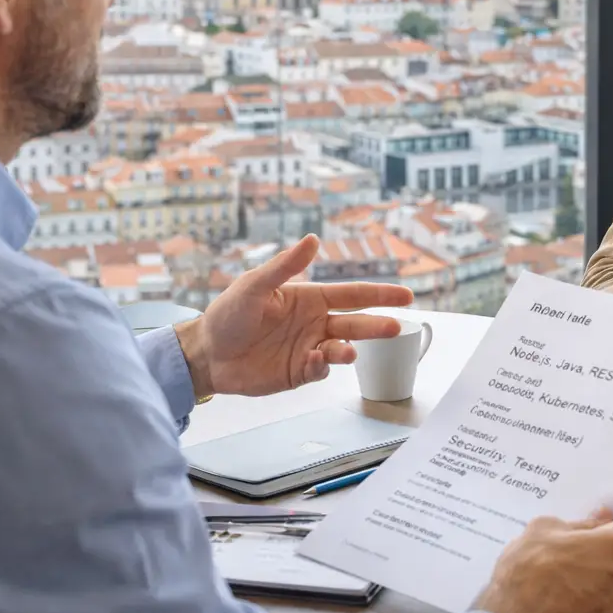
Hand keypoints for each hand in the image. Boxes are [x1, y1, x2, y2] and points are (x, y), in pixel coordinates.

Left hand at [173, 234, 413, 397]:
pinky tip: (317, 361)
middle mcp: (314, 323)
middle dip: (377, 325)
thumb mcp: (255, 286)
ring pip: (342, 348)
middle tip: (397, 326)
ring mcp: (308, 348)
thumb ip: (285, 267)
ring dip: (350, 349)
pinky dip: (324, 366)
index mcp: (309, 298)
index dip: (379, 295)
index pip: (351, 294)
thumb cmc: (228, 314)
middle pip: (355, 322)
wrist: (206, 354)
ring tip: (349, 351)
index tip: (406, 295)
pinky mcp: (299, 372)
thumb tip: (313, 240)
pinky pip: (321, 370)